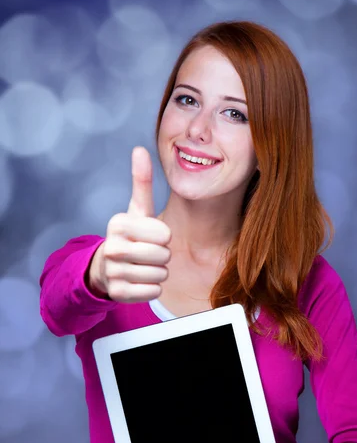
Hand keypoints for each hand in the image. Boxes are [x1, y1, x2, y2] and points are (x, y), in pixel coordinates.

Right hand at [88, 147, 171, 302]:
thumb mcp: (136, 209)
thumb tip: (140, 149)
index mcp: (118, 223)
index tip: (149, 236)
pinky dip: (152, 288)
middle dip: (162, 256)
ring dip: (158, 272)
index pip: (165, 234)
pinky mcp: (117, 293)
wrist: (106, 267)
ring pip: (161, 275)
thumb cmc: (129, 235)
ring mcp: (113, 272)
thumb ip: (141, 181)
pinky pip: (154, 292)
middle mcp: (112, 247)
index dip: (163, 236)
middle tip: (147, 253)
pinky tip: (139, 280)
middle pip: (164, 256)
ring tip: (143, 266)